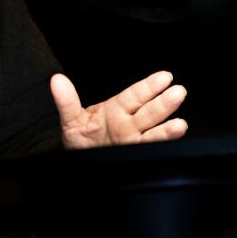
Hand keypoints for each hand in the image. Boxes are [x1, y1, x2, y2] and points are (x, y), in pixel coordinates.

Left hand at [51, 71, 187, 149]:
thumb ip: (66, 101)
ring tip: (180, 125)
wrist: (83, 160)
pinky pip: (149, 154)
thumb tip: (56, 80)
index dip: (149, 87)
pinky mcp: (135, 158)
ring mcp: (133, 143)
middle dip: (163, 104)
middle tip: (178, 92)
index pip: (135, 96)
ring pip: (153, 135)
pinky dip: (161, 150)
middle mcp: (129, 126)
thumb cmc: (82, 137)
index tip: (165, 77)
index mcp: (117, 110)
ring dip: (166, 130)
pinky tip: (173, 147)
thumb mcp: (72, 119)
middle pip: (148, 114)